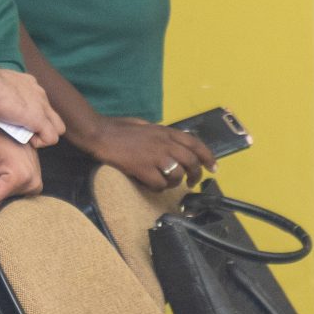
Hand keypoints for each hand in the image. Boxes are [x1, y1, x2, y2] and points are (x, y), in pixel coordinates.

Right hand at [0, 65, 61, 145]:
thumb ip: (2, 91)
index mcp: (29, 84)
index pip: (40, 103)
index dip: (30, 116)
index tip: (14, 119)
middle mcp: (39, 93)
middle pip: (52, 117)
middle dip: (40, 127)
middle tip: (20, 130)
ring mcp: (41, 106)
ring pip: (57, 127)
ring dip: (41, 135)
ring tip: (21, 134)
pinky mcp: (39, 118)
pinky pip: (51, 137)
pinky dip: (39, 142)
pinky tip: (23, 138)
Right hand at [81, 116, 214, 192]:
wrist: (100, 134)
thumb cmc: (119, 128)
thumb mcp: (146, 126)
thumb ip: (161, 135)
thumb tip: (172, 144)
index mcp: (166, 132)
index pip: (196, 144)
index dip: (208, 157)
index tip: (213, 168)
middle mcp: (165, 143)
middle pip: (191, 162)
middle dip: (195, 175)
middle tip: (191, 183)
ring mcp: (155, 156)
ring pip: (177, 175)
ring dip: (173, 182)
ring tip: (164, 182)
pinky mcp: (143, 168)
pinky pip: (159, 184)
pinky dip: (157, 187)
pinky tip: (148, 183)